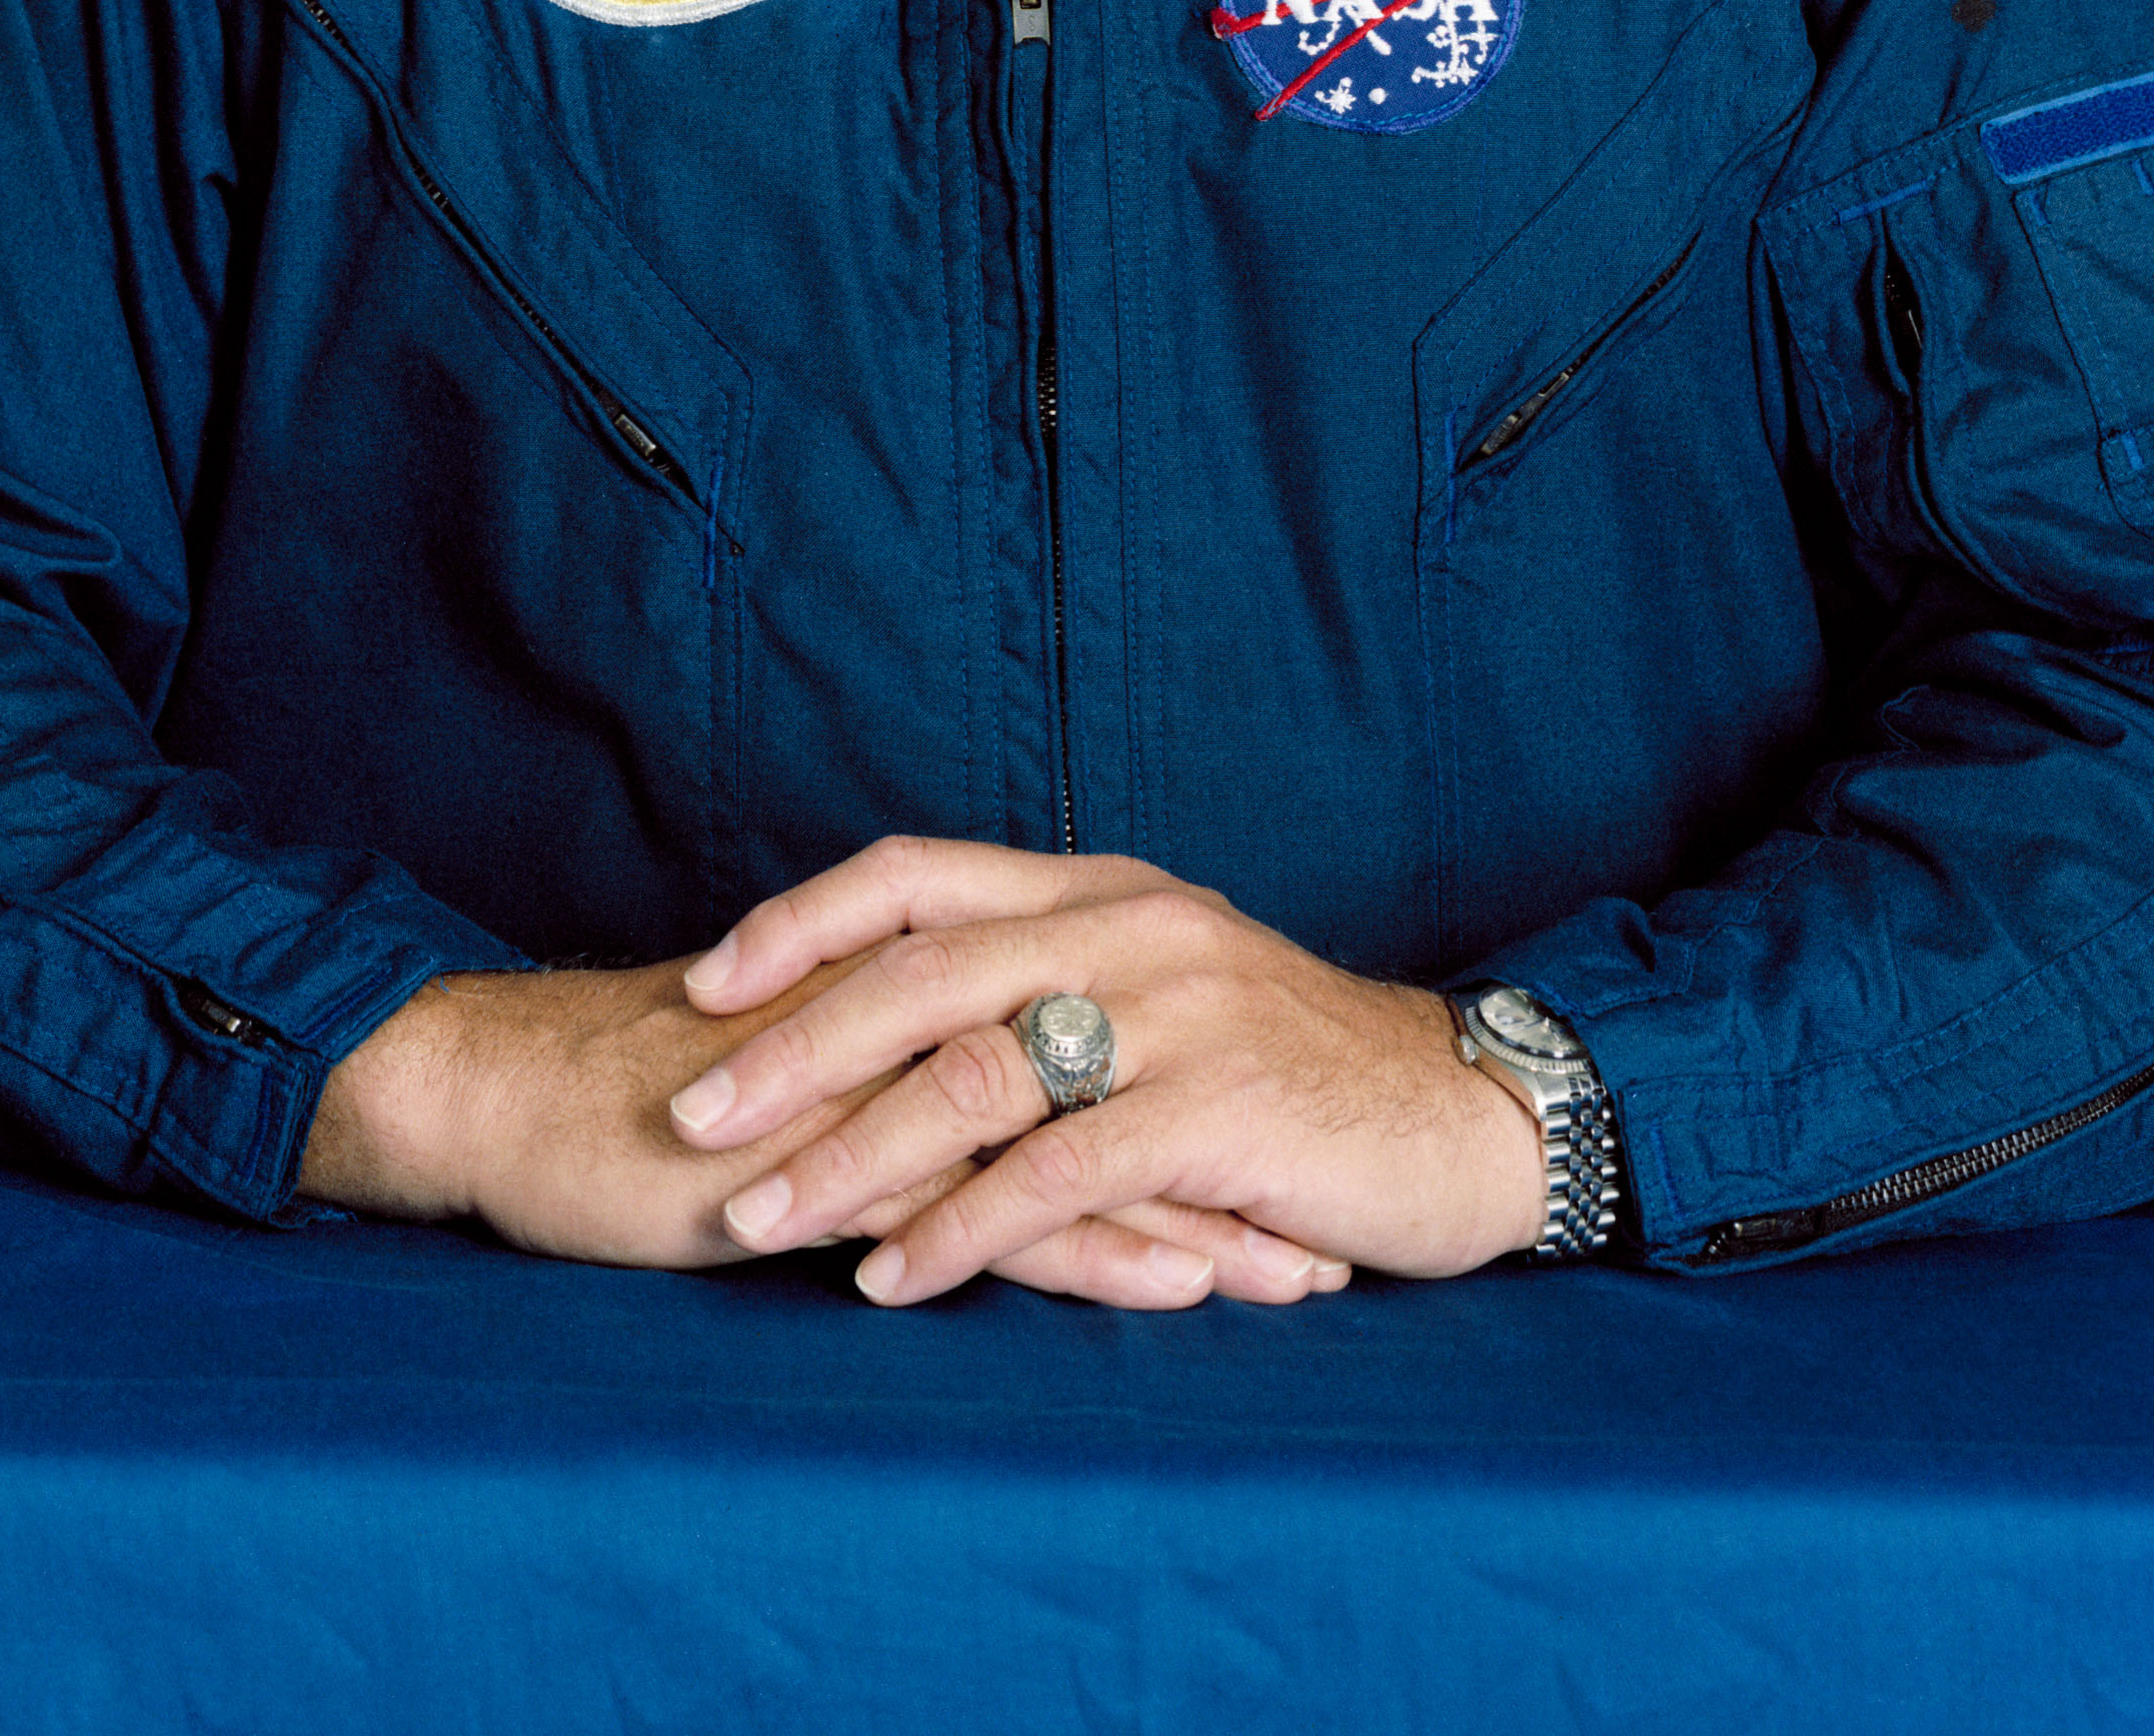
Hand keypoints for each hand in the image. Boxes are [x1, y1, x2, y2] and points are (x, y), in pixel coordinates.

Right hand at [293, 951, 1338, 1307]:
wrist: (525, 1099)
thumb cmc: (656, 1094)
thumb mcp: (806, 1076)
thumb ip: (902, 1077)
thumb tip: (993, 1114)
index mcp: (923, 981)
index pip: (1096, 1024)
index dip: (1201, 1081)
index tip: (1303, 1142)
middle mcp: (924, 1014)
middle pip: (1117, 1072)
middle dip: (1236, 1147)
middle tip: (1345, 1212)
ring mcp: (892, 1082)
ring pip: (1080, 1137)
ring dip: (1197, 1208)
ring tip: (1302, 1270)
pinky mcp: (849, 1156)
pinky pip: (996, 1206)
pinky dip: (1095, 1250)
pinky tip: (1174, 1287)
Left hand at [666, 836, 1549, 1305]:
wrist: (1466, 1112)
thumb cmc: (1300, 1069)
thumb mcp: (1171, 988)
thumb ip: (1055, 984)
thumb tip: (900, 1020)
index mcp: (1103, 888)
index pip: (918, 873)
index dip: (801, 921)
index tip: (703, 978)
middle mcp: (1129, 929)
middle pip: (920, 971)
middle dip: (788, 1045)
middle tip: (687, 1109)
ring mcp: (1177, 1016)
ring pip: (973, 1075)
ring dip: (849, 1153)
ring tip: (758, 1217)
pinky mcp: (1217, 1114)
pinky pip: (1058, 1174)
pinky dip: (962, 1233)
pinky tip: (893, 1280)